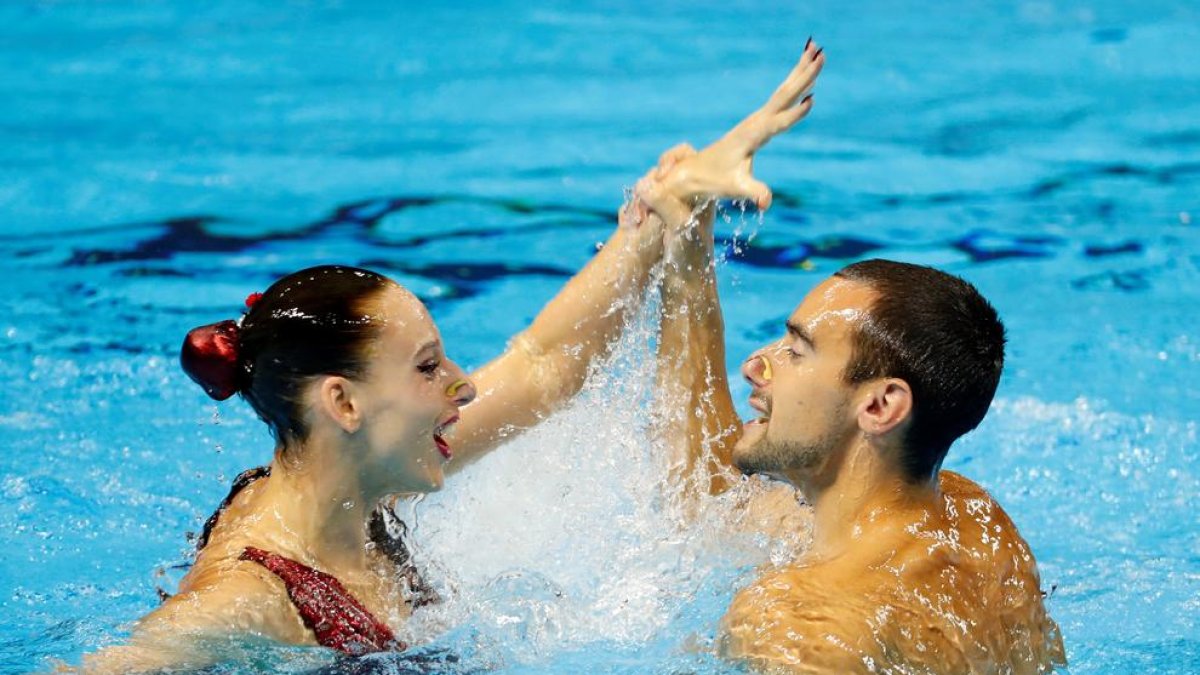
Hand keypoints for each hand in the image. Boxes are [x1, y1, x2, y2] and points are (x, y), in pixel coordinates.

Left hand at [660, 38, 823, 208]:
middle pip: (782, 95)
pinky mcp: (758, 121)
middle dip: (801, 76)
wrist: (694, 171)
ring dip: (800, 71)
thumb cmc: (715, 180)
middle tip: (820, 54)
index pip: (777, 123)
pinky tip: (802, 71)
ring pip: (782, 91)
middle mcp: (754, 122)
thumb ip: (753, 192)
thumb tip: (766, 203)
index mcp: (751, 136)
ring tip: (816, 50)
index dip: (793, 114)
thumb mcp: (735, 188)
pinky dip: (792, 82)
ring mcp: (756, 119)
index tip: (811, 99)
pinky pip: (779, 98)